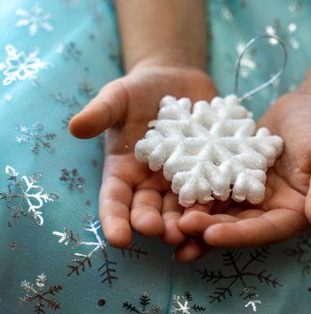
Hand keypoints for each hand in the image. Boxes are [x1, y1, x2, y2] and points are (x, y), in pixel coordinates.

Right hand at [69, 60, 217, 247]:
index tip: (119, 238)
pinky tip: (227, 204)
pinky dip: (219, 196)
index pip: (116, 200)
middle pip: (151, 209)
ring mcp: (184, 178)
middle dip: (156, 223)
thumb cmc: (139, 90)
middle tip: (164, 233)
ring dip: (187, 219)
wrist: (176, 81)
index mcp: (124, 172)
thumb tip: (75, 127)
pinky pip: (215, 185)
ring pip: (183, 205)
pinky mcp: (210, 169)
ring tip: (193, 229)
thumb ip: (100, 113)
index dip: (116, 220)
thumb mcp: (117, 98)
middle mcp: (153, 182)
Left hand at [176, 83, 310, 257]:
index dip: (239, 235)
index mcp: (295, 211)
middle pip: (238, 226)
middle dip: (209, 230)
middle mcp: (270, 208)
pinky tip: (170, 193)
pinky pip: (213, 186)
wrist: (310, 105)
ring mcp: (251, 193)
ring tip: (166, 224)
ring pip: (221, 211)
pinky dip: (195, 192)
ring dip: (196, 218)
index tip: (211, 235)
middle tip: (179, 228)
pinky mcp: (235, 176)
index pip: (266, 230)